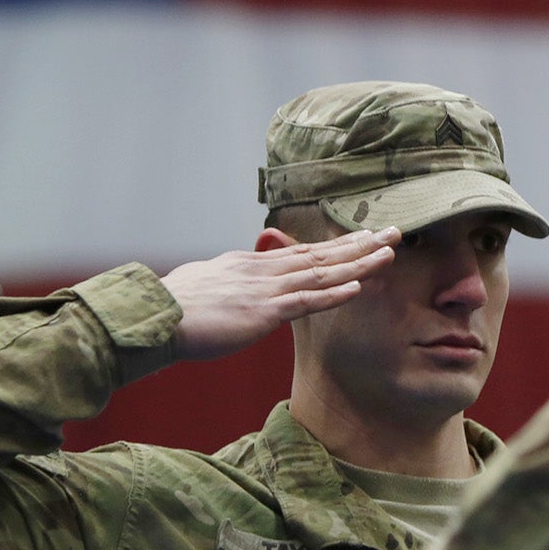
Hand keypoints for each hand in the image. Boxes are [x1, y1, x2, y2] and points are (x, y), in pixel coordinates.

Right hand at [163, 230, 397, 360]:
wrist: (153, 316)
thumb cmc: (174, 306)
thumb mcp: (208, 282)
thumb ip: (232, 276)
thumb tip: (241, 274)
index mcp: (251, 264)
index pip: (304, 253)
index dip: (338, 247)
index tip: (366, 238)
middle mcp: (263, 270)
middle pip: (321, 255)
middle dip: (360, 244)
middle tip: (395, 233)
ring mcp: (264, 290)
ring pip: (322, 274)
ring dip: (358, 263)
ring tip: (388, 253)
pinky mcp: (261, 312)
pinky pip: (305, 301)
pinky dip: (334, 294)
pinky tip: (359, 286)